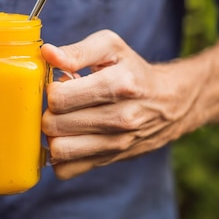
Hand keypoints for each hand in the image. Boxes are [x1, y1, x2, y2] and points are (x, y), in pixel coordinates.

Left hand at [41, 30, 199, 179]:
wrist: (170, 103)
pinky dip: (59, 157)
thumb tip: (47, 54)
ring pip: (59, 151)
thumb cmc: (133, 71)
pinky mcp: (110, 161)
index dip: (51, 90)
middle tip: (59, 104)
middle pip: (55, 125)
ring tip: (61, 121)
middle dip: (48, 111)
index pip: (60, 98)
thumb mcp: (111, 48)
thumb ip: (77, 51)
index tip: (60, 85)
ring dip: (51, 135)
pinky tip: (67, 139)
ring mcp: (116, 144)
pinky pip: (67, 170)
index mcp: (119, 84)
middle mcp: (120, 118)